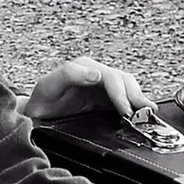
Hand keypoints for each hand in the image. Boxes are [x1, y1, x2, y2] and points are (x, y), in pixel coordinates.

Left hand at [20, 56, 149, 120]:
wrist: (35, 115)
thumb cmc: (40, 102)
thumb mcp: (48, 86)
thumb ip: (68, 75)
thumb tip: (95, 74)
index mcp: (83, 68)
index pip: (109, 76)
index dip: (120, 92)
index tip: (125, 109)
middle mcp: (95, 75)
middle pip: (124, 81)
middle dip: (135, 96)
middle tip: (142, 115)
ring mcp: (101, 87)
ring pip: (129, 88)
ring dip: (140, 100)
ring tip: (148, 114)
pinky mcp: (105, 100)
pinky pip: (126, 99)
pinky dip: (137, 106)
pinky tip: (145, 115)